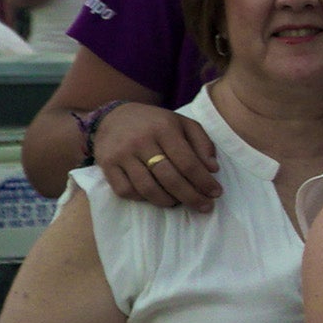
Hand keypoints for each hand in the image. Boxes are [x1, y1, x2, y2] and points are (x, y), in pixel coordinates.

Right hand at [93, 102, 220, 212]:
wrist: (113, 116)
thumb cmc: (155, 123)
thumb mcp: (183, 124)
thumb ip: (202, 143)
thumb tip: (213, 169)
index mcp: (164, 128)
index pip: (188, 162)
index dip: (204, 181)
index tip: (216, 193)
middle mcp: (141, 141)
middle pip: (169, 178)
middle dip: (191, 197)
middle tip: (204, 206)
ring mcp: (121, 154)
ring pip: (147, 188)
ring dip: (168, 201)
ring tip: (179, 202)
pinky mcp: (106, 165)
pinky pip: (126, 191)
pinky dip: (142, 199)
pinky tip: (154, 196)